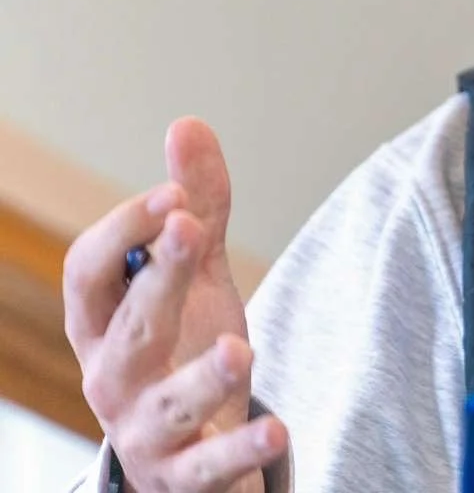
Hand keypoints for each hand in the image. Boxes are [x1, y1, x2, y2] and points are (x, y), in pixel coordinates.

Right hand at [63, 119, 287, 492]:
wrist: (192, 452)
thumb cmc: (182, 351)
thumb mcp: (193, 279)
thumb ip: (195, 207)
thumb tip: (186, 123)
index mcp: (101, 324)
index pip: (89, 272)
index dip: (125, 229)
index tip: (176, 194)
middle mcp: (110, 378)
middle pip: (127, 328)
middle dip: (156, 279)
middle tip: (189, 228)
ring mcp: (143, 432)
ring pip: (164, 404)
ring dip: (202, 376)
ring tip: (241, 348)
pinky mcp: (182, 477)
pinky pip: (207, 467)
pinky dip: (239, 449)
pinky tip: (278, 427)